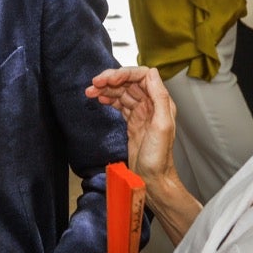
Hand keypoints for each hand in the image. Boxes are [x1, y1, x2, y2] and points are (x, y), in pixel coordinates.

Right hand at [87, 67, 177, 183]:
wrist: (152, 180)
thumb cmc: (158, 158)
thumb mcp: (162, 126)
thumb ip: (159, 98)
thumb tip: (151, 73)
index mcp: (160, 102)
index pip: (142, 77)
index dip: (124, 74)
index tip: (109, 79)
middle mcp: (152, 105)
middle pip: (130, 82)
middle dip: (111, 80)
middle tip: (94, 83)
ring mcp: (141, 113)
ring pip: (122, 92)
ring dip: (106, 89)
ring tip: (90, 91)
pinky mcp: (132, 121)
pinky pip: (119, 104)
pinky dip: (109, 99)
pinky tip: (99, 98)